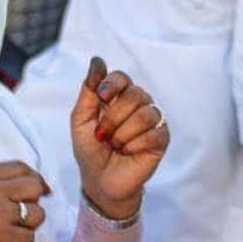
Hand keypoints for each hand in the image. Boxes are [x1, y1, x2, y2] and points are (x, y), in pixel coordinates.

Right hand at [0, 146, 49, 241]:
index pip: (19, 167)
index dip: (32, 178)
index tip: (37, 190)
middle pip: (34, 187)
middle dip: (35, 200)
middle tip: (26, 212)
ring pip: (36, 214)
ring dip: (30, 224)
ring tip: (15, 229)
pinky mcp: (1, 237)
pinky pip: (29, 238)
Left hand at [72, 57, 169, 219]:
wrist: (100, 181)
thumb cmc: (90, 150)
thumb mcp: (80, 120)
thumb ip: (89, 91)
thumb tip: (97, 60)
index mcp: (118, 97)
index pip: (121, 77)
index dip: (112, 84)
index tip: (101, 97)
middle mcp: (138, 105)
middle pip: (135, 94)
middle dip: (113, 117)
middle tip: (102, 135)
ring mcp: (152, 121)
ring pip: (145, 113)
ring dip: (123, 133)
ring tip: (115, 146)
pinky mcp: (162, 139)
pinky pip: (153, 133)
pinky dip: (134, 145)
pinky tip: (128, 152)